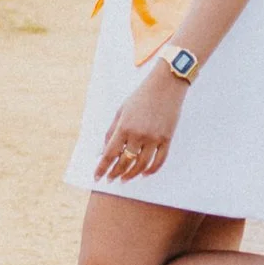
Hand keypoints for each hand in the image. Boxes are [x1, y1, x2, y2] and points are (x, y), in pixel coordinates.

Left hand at [95, 61, 185, 185]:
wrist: (166, 85)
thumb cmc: (140, 96)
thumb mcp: (121, 111)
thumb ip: (111, 131)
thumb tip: (102, 151)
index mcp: (124, 127)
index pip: (110, 154)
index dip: (102, 168)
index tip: (96, 177)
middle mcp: (138, 135)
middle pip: (124, 162)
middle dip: (115, 173)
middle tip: (111, 179)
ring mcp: (154, 138)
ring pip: (141, 165)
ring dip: (131, 175)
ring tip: (125, 179)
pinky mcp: (167, 139)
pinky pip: (159, 161)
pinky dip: (151, 170)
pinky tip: (143, 173)